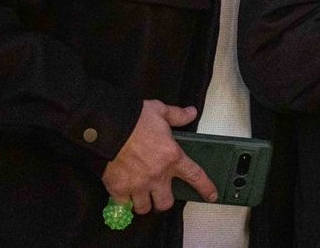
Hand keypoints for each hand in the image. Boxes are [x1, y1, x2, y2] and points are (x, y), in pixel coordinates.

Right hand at [101, 100, 216, 212]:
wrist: (108, 126)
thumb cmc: (133, 119)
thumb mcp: (160, 111)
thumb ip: (177, 115)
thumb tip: (190, 113)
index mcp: (171, 157)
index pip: (195, 176)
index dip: (205, 188)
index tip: (211, 195)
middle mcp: (157, 175)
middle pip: (166, 203)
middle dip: (163, 200)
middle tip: (159, 194)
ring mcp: (137, 184)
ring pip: (144, 208)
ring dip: (143, 203)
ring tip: (141, 196)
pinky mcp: (118, 189)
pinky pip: (123, 206)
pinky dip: (123, 203)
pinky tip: (123, 197)